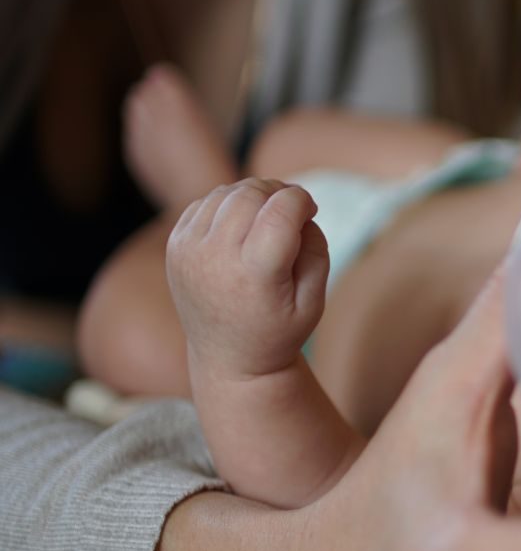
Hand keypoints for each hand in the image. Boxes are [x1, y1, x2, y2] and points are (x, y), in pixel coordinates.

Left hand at [166, 179, 328, 377]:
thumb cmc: (278, 330)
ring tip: (268, 217)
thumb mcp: (314, 301)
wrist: (227, 358)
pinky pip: (205, 202)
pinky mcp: (175, 246)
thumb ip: (316, 250)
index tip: (311, 211)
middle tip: (292, 211)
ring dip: (253, 196)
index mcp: (254, 274)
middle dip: (278, 192)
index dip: (303, 200)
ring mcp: (188, 250)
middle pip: (251, 193)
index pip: (281, 210)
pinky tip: (241, 226)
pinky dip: (228, 205)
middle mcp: (215, 258)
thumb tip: (300, 210)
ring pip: (226, 192)